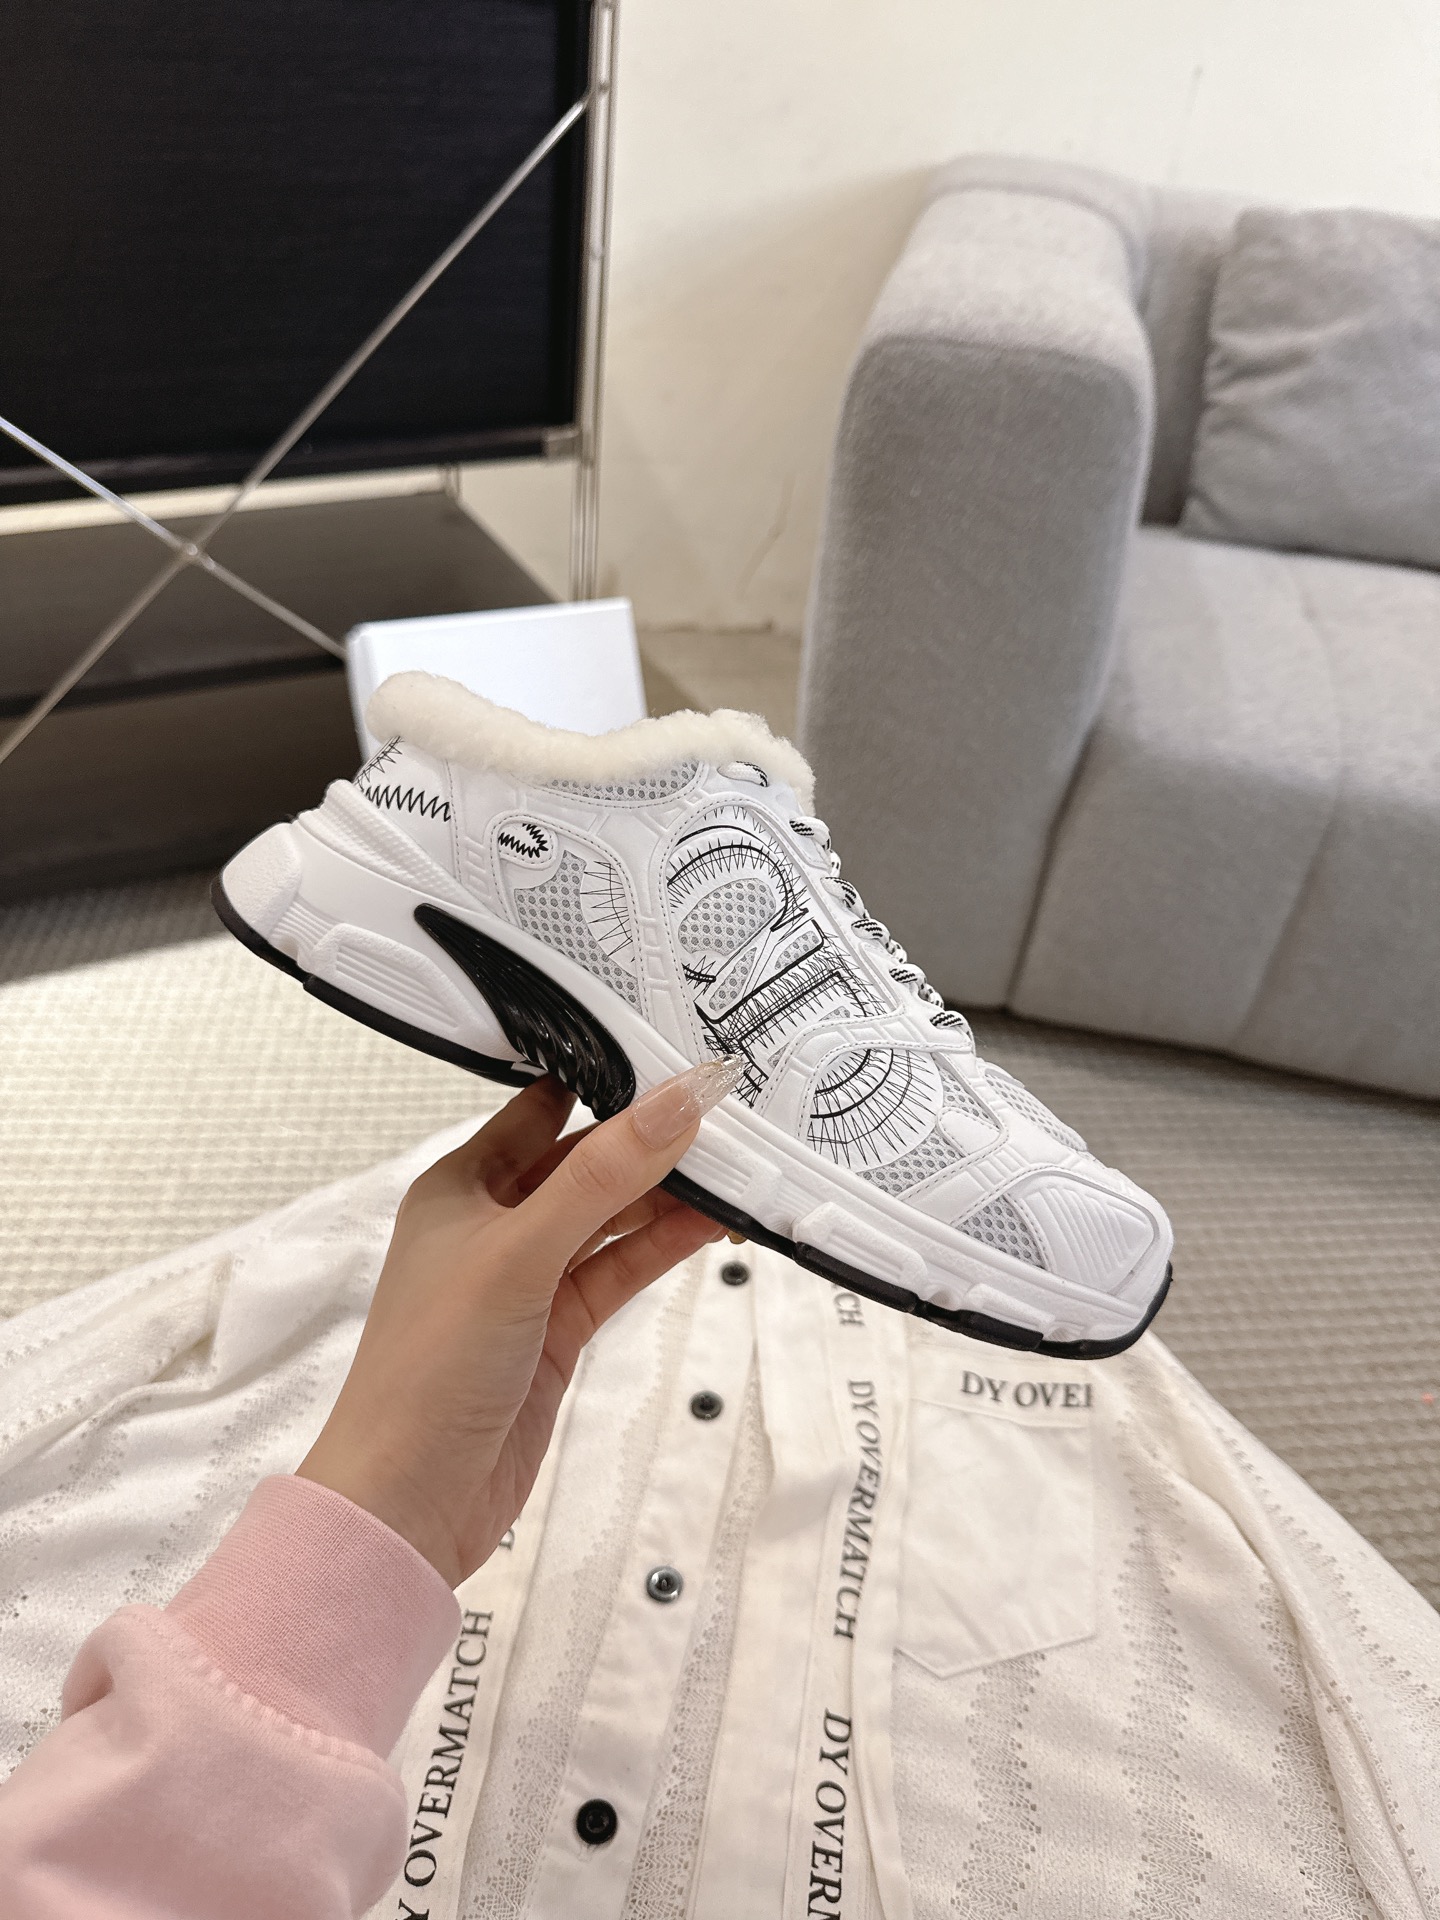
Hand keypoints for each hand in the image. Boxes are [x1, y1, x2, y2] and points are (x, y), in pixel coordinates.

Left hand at [297, 1059, 743, 1586]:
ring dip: (669, 1194)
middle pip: (586, 1162)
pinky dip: (665, 1246)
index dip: (602, 1078)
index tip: (670, 1052)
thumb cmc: (425, 1375)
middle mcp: (492, 1225)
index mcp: (459, 1187)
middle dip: (651, 1138)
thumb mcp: (518, 1255)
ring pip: (612, 1218)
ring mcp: (528, 1280)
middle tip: (727, 1110)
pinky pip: (621, 1269)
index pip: (540, 1109)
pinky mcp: (557, 1330)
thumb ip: (603, 1176)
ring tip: (740, 1163)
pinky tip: (713, 1223)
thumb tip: (676, 1102)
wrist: (408, 1504)